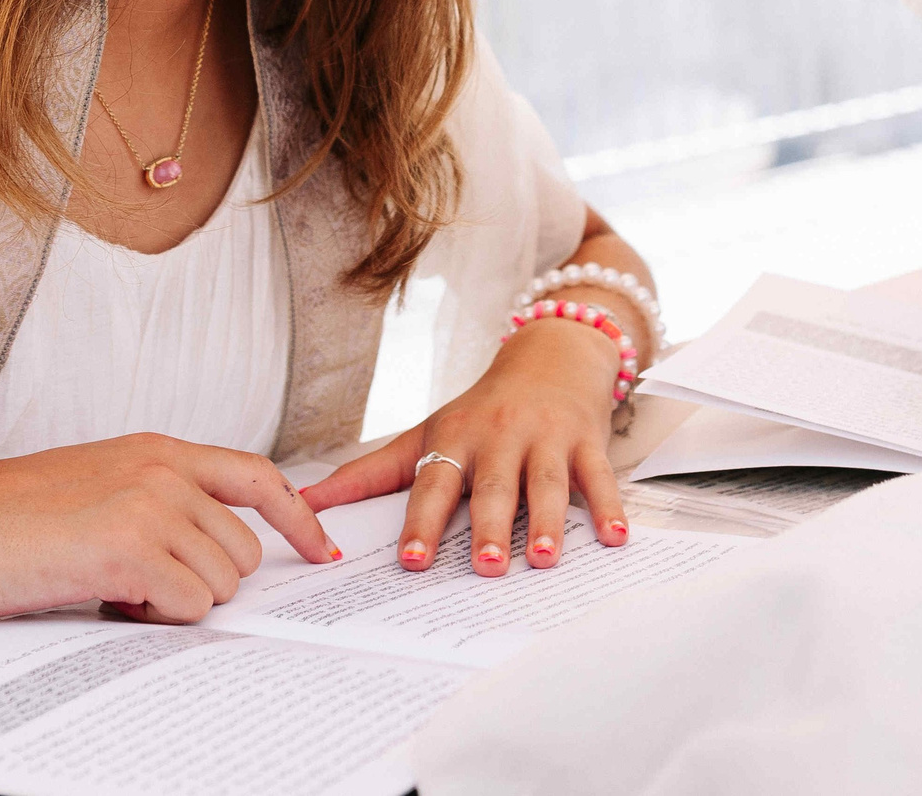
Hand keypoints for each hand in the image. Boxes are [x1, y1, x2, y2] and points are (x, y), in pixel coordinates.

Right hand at [0, 433, 339, 624]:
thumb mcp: (88, 491)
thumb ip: (149, 507)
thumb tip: (197, 560)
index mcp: (155, 450)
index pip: (258, 475)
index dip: (299, 517)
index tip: (323, 551)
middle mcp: (162, 467)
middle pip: (244, 549)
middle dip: (205, 584)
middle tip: (139, 594)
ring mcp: (148, 504)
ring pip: (220, 583)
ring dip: (176, 605)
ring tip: (110, 594)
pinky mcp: (127, 547)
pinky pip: (186, 605)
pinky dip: (154, 621)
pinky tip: (103, 604)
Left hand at [302, 319, 628, 575]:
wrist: (551, 354)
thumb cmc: (481, 410)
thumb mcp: (426, 434)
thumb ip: (370, 474)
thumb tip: (306, 502)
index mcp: (456, 440)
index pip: (434, 484)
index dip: (422, 523)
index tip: (412, 561)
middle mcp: (501, 437)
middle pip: (494, 487)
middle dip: (488, 527)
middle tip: (483, 567)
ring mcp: (547, 438)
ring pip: (547, 484)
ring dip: (548, 523)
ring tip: (542, 560)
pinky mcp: (586, 441)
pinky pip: (599, 477)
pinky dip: (610, 508)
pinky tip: (615, 539)